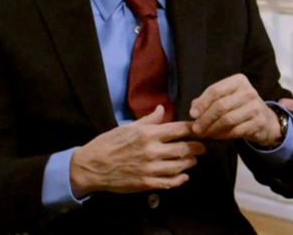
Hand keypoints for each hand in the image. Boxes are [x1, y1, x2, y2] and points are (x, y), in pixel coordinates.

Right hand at [70, 105, 205, 197]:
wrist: (90, 167)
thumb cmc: (108, 143)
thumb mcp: (127, 127)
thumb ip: (148, 120)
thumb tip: (162, 108)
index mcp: (147, 134)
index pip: (178, 130)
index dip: (192, 129)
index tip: (199, 129)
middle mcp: (151, 151)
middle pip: (183, 149)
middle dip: (196, 148)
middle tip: (202, 147)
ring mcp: (149, 169)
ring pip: (178, 166)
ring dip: (189, 163)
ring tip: (193, 160)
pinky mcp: (145, 184)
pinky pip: (168, 183)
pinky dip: (179, 180)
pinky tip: (184, 177)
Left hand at [189, 73, 281, 146]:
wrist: (265, 119)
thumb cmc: (240, 106)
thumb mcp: (226, 98)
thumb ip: (208, 101)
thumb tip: (193, 108)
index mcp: (238, 81)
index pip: (215, 90)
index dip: (202, 103)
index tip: (192, 114)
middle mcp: (248, 92)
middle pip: (220, 106)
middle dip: (205, 119)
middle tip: (196, 128)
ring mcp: (255, 107)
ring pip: (227, 120)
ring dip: (212, 129)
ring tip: (204, 133)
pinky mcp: (258, 122)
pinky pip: (235, 131)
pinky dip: (222, 135)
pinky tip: (216, 136)